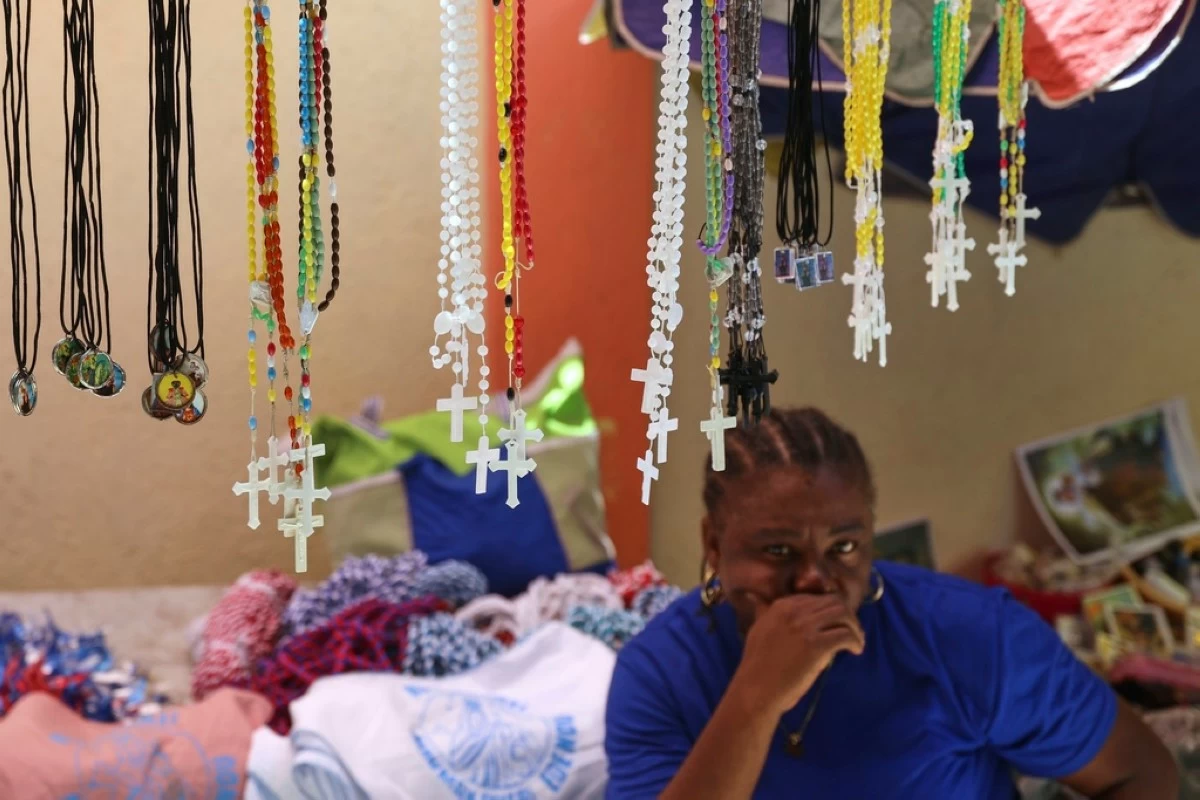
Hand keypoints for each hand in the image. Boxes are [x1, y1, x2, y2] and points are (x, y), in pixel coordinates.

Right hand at [730, 593, 865, 716]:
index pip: (816, 597)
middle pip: (833, 602)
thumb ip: (763, 612)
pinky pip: (845, 635)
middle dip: (847, 615)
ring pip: (843, 614)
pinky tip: (855, 650)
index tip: (835, 623)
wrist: (756, 690)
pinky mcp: (816, 646)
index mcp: (781, 606)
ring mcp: (805, 627)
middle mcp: (794, 611)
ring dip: (855, 626)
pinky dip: (855, 641)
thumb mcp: (757, 630)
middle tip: (851, 631)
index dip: (830, 609)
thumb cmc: (757, 666)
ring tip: (856, 641)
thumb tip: (753, 597)